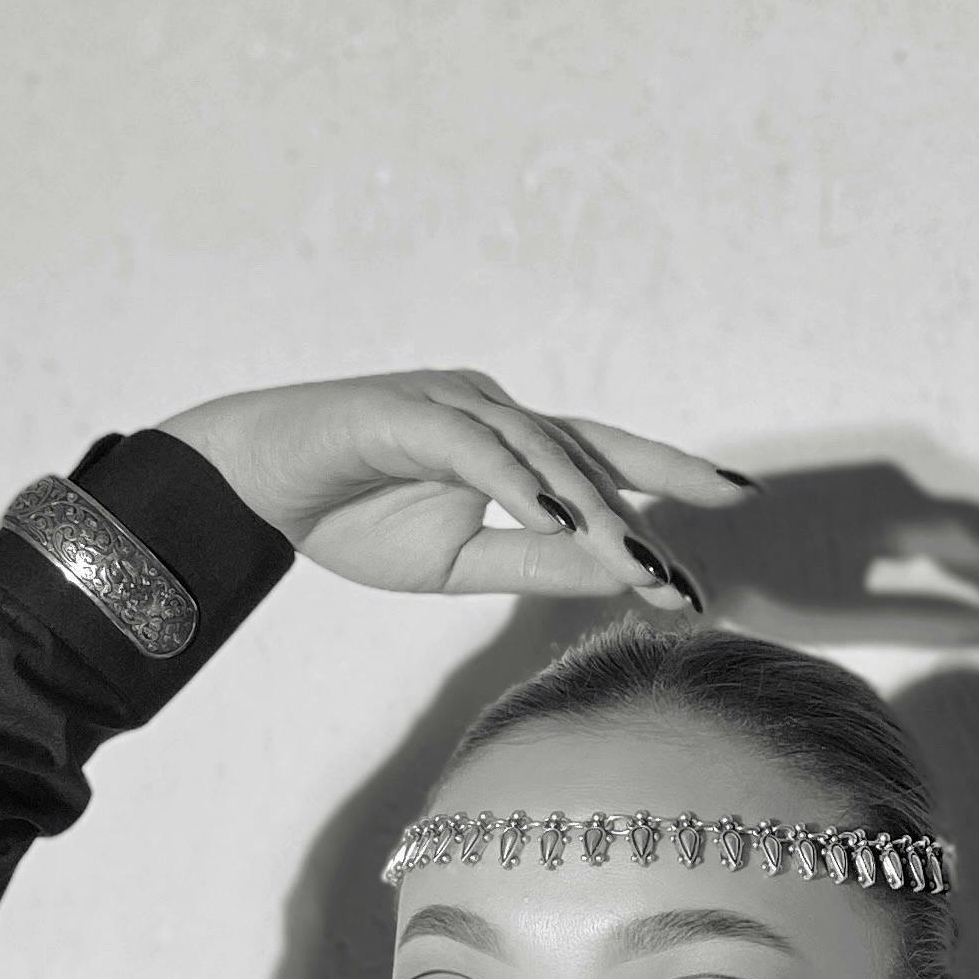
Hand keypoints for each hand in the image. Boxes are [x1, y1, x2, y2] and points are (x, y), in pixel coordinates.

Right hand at [148, 367, 750, 603]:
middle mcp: (497, 413)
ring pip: (546, 455)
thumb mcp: (457, 563)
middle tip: (711, 543)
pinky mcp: (410, 410)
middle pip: (595, 455)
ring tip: (641, 564)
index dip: (668, 493)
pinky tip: (559, 520)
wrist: (254, 489)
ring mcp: (456, 405)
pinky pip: (478, 447)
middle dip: (657, 501)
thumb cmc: (352, 518)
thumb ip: (533, 562)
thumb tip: (618, 574)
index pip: (608, 468)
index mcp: (515, 449)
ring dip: (596, 512)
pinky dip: (520, 481)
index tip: (724, 538)